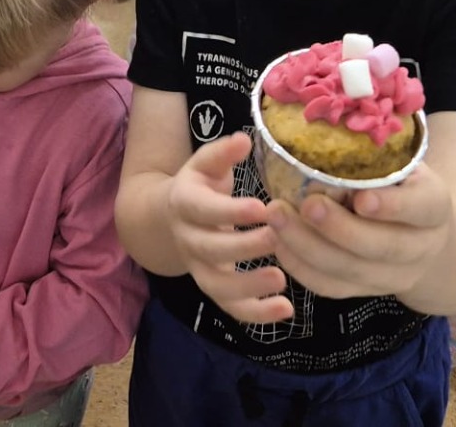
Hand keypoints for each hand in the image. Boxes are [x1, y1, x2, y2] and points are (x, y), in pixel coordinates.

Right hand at [166, 133, 291, 324]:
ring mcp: (198, 267)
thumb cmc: (201, 185)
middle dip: (243, 247)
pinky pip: (229, 307)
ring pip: (217, 286)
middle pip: (210, 250)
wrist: (170, 218)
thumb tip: (243, 140)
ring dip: (248, 287)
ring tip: (281, 280)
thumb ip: (223, 153)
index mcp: (185, 203)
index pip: (203, 210)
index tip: (261, 208)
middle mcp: (188, 239)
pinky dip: (255, 314)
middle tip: (277, 238)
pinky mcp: (213, 288)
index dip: (230, 211)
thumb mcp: (206, 163)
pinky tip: (285, 310)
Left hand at [268, 161, 453, 301]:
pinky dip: (300, 266)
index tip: (362, 198)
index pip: (421, 208)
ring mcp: (392, 276)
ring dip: (308, 246)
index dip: (393, 206)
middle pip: (382, 248)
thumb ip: (377, 153)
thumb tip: (329, 125)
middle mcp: (420, 249)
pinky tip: (276, 240)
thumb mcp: (403, 162)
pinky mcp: (364, 291)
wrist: (421, 234)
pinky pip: (330, 287)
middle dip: (340, 229)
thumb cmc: (401, 184)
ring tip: (276, 217)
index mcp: (434, 208)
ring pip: (350, 271)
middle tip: (307, 205)